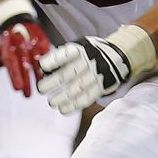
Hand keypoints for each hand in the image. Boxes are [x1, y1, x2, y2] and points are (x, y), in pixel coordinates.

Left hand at [0, 0, 50, 95]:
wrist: (16, 20)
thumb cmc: (5, 43)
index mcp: (7, 50)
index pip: (11, 64)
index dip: (15, 76)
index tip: (18, 89)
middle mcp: (20, 46)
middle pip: (24, 65)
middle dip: (26, 80)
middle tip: (28, 95)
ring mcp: (32, 43)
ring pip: (37, 59)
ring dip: (39, 74)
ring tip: (41, 86)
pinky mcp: (42, 40)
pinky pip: (47, 52)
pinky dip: (50, 62)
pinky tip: (52, 73)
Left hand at [36, 25, 154, 114]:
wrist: (116, 56)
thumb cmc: (89, 53)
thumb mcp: (78, 47)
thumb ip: (61, 57)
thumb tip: (41, 68)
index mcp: (80, 49)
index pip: (64, 54)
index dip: (52, 61)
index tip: (42, 67)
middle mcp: (88, 61)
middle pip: (67, 74)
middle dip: (52, 83)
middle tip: (41, 89)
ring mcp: (95, 74)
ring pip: (76, 88)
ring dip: (61, 98)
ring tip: (51, 102)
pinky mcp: (101, 86)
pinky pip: (86, 98)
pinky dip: (74, 105)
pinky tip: (63, 109)